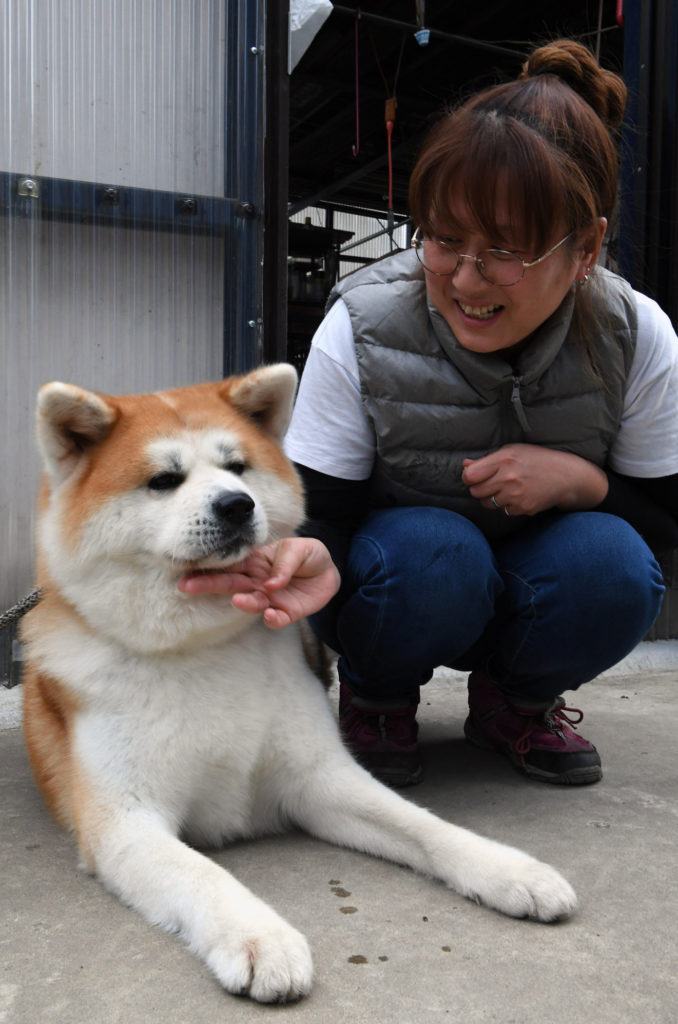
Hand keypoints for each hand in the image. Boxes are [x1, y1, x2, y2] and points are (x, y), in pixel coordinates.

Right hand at [178, 537, 340, 628]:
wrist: (330, 571)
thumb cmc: (308, 555)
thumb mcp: (300, 548)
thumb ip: (285, 561)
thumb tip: (271, 583)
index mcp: (256, 562)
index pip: (230, 564)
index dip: (210, 566)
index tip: (189, 567)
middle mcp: (257, 582)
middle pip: (230, 584)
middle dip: (207, 585)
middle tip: (186, 586)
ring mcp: (270, 598)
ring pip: (251, 603)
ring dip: (244, 603)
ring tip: (238, 600)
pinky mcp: (286, 612)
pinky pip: (275, 619)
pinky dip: (272, 620)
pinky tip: (271, 616)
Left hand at [461, 444, 608, 516]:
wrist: (566, 476)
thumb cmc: (537, 459)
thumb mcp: (513, 451)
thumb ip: (487, 460)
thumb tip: (465, 465)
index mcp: (504, 460)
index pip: (469, 475)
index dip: (468, 476)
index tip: (474, 475)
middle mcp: (508, 478)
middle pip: (475, 491)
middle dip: (479, 488)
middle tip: (491, 482)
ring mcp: (515, 495)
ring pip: (487, 503)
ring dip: (493, 497)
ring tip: (508, 487)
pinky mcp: (522, 508)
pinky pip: (503, 510)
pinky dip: (507, 505)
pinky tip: (519, 495)